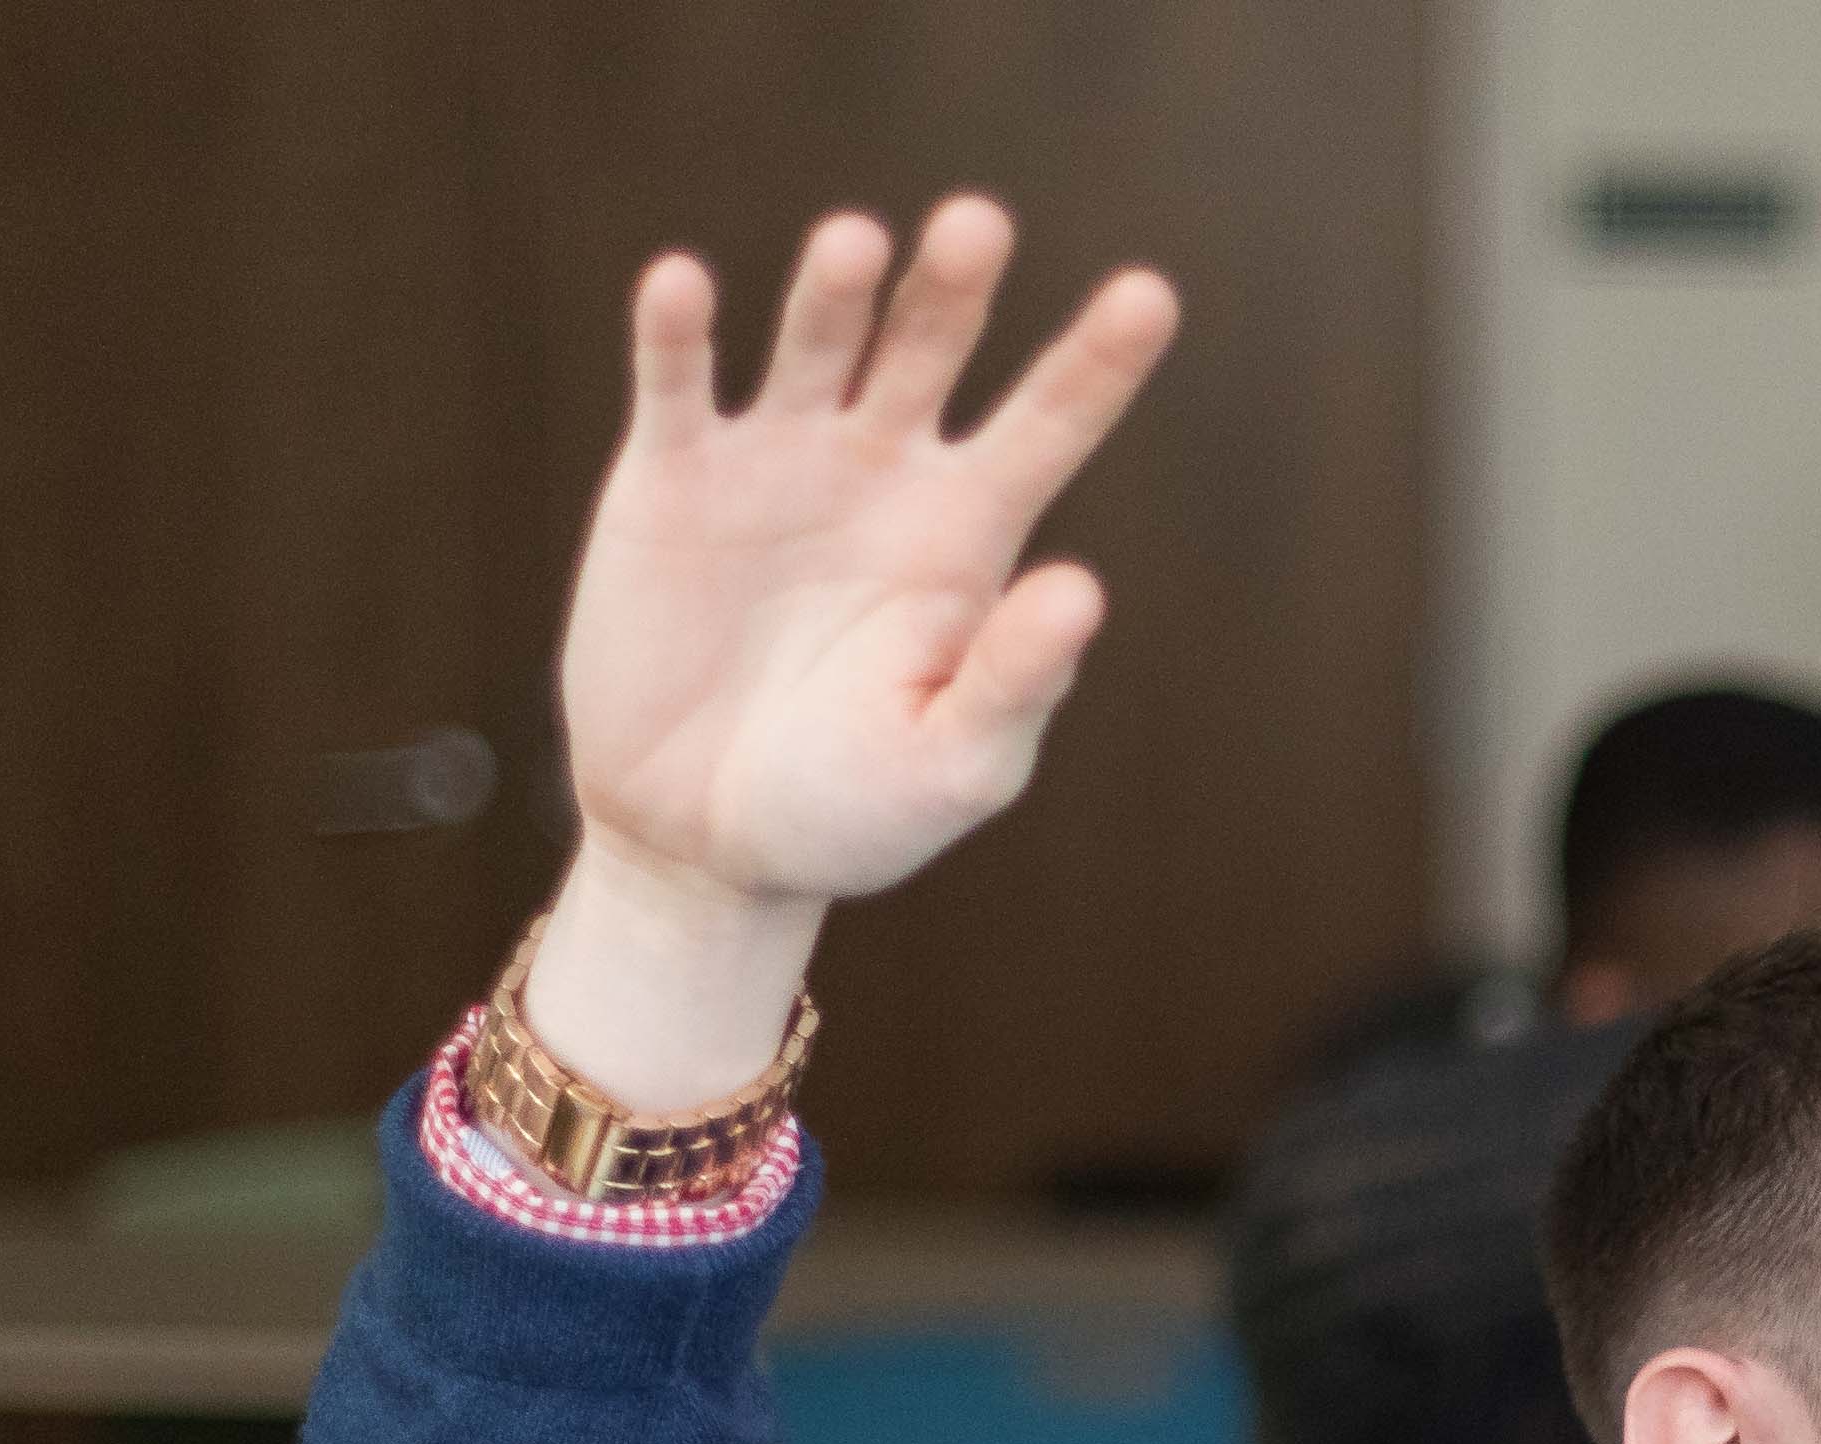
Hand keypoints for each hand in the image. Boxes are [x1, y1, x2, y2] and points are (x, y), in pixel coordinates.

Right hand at [524, 199, 1177, 1102]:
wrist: (704, 844)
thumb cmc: (851, 809)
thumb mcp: (953, 765)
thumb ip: (1017, 682)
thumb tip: (1082, 590)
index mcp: (971, 533)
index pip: (1050, 424)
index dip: (1098, 361)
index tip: (1149, 294)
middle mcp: (884, 472)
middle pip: (931, 348)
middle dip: (953, 286)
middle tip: (977, 223)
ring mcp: (777, 462)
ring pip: (816, 344)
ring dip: (835, 289)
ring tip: (856, 245)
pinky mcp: (671, 479)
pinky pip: (676, 388)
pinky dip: (678, 335)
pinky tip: (683, 287)